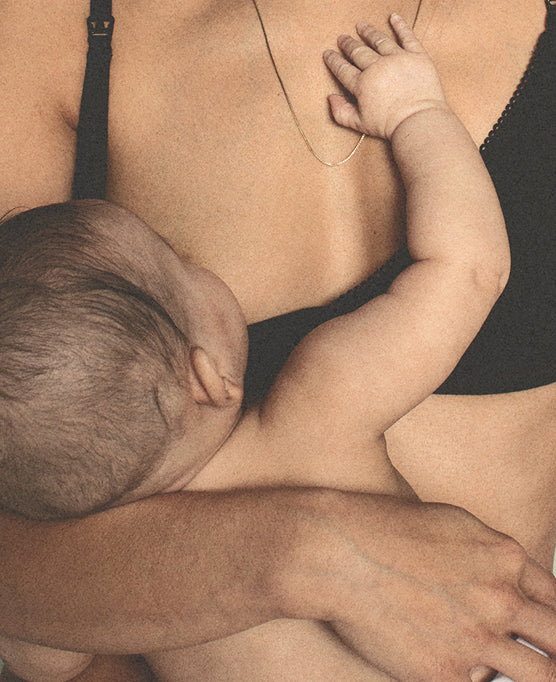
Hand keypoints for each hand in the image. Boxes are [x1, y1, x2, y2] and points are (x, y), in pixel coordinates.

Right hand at [290, 493, 555, 680]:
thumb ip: (492, 555)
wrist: (338, 550)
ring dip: (529, 671)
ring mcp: (477, 639)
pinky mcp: (445, 674)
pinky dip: (469, 674)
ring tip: (488, 653)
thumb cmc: (386, 528)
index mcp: (504, 558)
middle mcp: (501, 599)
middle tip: (547, 656)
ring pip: (540, 675)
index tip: (547, 630)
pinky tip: (442, 656)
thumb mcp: (452, 523)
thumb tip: (510, 579)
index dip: (555, 617)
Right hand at [323, 14, 448, 139]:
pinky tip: (393, 17)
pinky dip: (400, 25)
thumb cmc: (389, 126)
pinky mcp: (416, 55)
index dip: (334, 61)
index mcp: (362, 85)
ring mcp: (397, 59)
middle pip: (359, 52)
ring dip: (369, 32)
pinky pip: (407, 36)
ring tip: (361, 26)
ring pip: (379, 40)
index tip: (328, 53)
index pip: (343, 69)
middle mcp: (377, 67)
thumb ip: (341, 112)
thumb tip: (330, 98)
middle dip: (348, 44)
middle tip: (342, 38)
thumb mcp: (360, 124)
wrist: (418, 121)